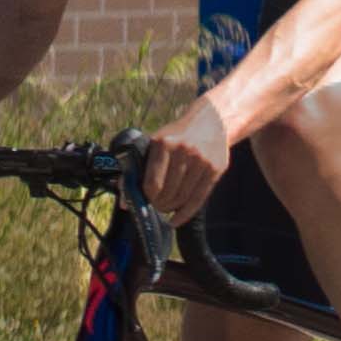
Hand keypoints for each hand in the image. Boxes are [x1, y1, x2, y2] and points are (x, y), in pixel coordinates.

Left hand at [136, 95, 239, 224]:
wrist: (211, 120)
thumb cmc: (177, 135)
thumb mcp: (156, 142)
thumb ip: (139, 168)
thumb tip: (124, 202)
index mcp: (164, 143)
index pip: (152, 183)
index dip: (147, 197)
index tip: (145, 201)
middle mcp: (184, 151)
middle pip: (168, 192)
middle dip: (159, 204)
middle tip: (156, 207)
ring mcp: (202, 160)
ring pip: (183, 197)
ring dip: (172, 208)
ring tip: (166, 208)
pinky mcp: (215, 168)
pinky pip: (199, 198)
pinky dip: (186, 213)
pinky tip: (177, 219)